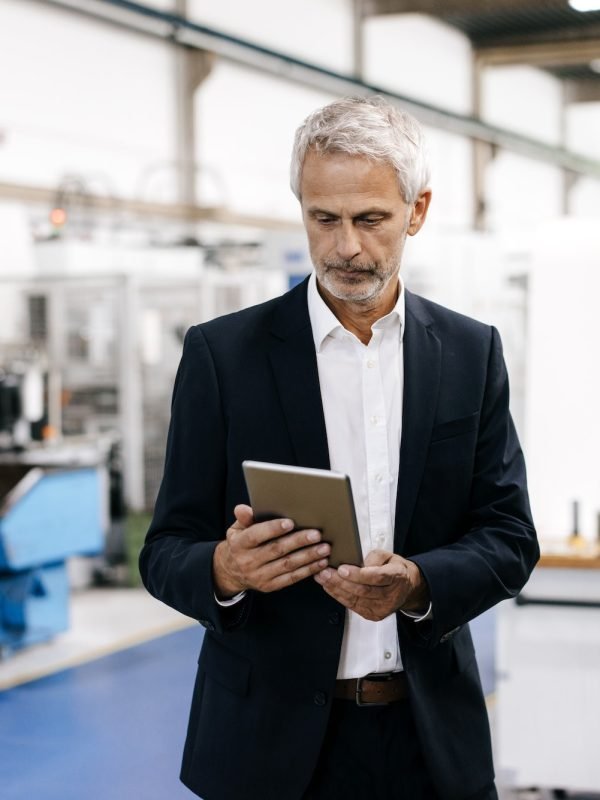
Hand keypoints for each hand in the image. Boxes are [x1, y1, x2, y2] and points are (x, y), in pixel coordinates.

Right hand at [213, 504, 329, 597]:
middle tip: (316, 534)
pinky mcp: (270, 586)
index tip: (290, 522)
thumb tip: (243, 508)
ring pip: (287, 565)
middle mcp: (249, 561)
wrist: (231, 571)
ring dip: (308, 557)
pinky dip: (308, 570)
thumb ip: (244, 518)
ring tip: (324, 548)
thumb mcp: (236, 529)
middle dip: (298, 542)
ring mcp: (260, 576)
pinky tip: (320, 562)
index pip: (256, 536)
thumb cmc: (240, 544)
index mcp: (240, 544)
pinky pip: (291, 578)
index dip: (273, 529)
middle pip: (276, 550)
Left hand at [314, 549, 428, 621]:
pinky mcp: (374, 615)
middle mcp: (391, 595)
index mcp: (397, 577)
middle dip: (341, 582)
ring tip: (322, 578)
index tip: (342, 568)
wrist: (406, 587)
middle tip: (325, 572)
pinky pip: (353, 606)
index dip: (358, 574)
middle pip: (363, 590)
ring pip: (356, 599)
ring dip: (336, 589)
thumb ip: (373, 557)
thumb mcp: (388, 555)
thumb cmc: (394, 569)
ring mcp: (382, 608)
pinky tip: (329, 587)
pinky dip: (339, 596)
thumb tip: (357, 563)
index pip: (377, 577)